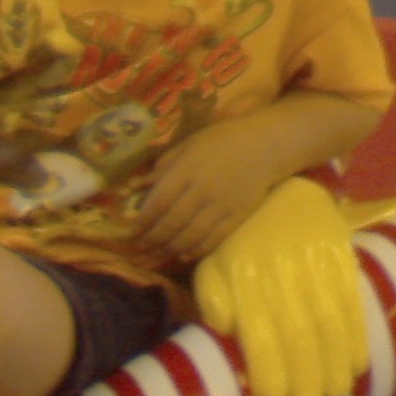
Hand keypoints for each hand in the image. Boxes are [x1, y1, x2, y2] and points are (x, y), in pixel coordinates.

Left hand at [135, 117, 277, 262]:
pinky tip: (184, 255)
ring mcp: (222, 205)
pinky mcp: (238, 216)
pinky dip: (197, 250)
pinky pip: (214, 238)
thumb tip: (138, 187)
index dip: (144, 219)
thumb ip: (163, 167)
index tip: (132, 230)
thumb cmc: (220, 141)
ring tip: (158, 254)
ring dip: (172, 248)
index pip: (160, 201)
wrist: (263, 146)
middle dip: (154, 238)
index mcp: (187, 169)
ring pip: (192, 235)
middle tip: (140, 248)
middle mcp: (202, 190)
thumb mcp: (187, 145)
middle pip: (173, 222)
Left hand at [193, 177, 366, 395]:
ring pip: (327, 319)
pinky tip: (357, 363)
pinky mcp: (339, 254)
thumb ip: (212, 293)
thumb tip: (224, 327)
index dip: (266, 364)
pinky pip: (351, 299)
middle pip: (296, 330)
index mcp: (243, 274)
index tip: (272, 395)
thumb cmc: (240, 235)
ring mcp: (312, 261)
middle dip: (305, 373)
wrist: (279, 186)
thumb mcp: (213, 258)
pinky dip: (356, 334)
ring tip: (336, 391)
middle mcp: (278, 270)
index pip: (256, 326)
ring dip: (334, 360)